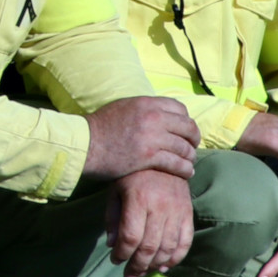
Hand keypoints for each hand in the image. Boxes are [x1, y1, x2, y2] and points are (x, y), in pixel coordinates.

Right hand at [82, 95, 200, 180]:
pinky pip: (177, 163)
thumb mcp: (122, 107)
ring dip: (190, 156)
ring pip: (185, 147)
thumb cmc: (99, 127)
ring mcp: (152, 137)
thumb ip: (142, 109)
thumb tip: (156, 112)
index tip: (184, 130)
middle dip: (193, 138)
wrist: (84, 144)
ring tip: (188, 162)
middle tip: (191, 147)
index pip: (180, 109)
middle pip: (188, 127)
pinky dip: (185, 169)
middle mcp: (153, 117)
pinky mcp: (149, 157)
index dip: (186, 121)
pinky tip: (186, 173)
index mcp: (146, 103)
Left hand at [108, 168, 194, 276]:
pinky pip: (185, 241)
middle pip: (150, 247)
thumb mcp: (115, 190)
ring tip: (143, 271)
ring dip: (155, 265)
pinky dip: (176, 258)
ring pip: (168, 248)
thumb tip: (112, 245)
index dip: (122, 254)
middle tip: (129, 274)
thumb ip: (112, 217)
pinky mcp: (189, 213)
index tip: (115, 261)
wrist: (163, 154)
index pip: (131, 237)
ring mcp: (178, 211)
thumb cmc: (132, 173)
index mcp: (139, 199)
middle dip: (137, 265)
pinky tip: (164, 266)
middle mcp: (160, 207)